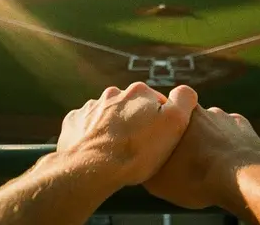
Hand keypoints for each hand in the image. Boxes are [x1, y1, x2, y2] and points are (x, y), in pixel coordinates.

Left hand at [56, 82, 197, 187]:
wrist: (93, 168)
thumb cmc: (137, 150)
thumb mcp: (174, 124)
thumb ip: (184, 101)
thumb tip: (185, 91)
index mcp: (139, 92)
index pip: (157, 103)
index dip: (161, 122)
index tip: (160, 140)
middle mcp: (113, 94)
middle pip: (131, 108)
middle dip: (135, 123)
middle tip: (139, 149)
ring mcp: (91, 107)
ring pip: (108, 116)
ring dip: (113, 128)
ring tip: (117, 152)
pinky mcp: (74, 122)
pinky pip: (86, 126)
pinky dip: (92, 135)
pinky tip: (97, 150)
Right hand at [144, 106, 259, 209]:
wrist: (239, 179)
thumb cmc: (196, 178)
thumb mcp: (157, 180)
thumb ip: (146, 164)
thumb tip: (140, 164)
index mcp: (178, 117)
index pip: (165, 112)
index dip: (164, 127)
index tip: (165, 143)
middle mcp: (200, 110)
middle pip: (188, 120)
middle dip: (187, 135)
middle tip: (186, 158)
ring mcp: (223, 117)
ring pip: (211, 126)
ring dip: (209, 140)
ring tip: (208, 163)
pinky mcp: (242, 126)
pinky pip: (232, 132)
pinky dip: (229, 143)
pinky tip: (227, 161)